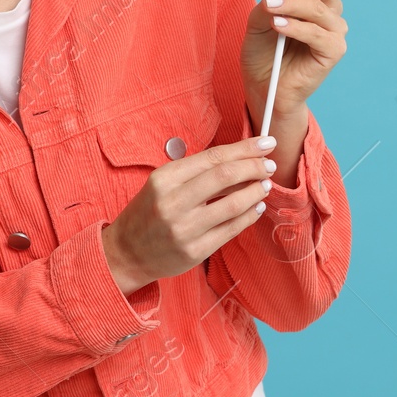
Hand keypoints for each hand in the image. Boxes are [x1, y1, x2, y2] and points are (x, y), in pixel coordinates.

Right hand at [100, 135, 278, 294]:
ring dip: (255, 191)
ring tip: (266, 184)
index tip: (265, 143)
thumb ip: (197, 173)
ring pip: (233, 204)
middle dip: (254, 167)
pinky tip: (256, 206)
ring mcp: (185, 229)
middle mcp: (173, 202)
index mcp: (164, 179)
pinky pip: (231, 229)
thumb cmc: (149, 212)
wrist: (127, 252)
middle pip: (225, 176)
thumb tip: (240, 160)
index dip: (244, 149)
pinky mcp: (195, 251)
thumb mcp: (163, 184)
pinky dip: (249, 215)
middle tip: (269, 164)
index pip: (212, 157)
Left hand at [240, 0, 346, 119]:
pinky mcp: (334, 51)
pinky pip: (317, 34)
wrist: (263, 88)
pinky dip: (297, 28)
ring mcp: (333, 30)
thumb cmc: (261, 52)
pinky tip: (279, 25)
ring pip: (318, 7)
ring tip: (270, 6)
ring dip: (292, 4)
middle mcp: (325, 9)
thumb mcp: (257, 20)